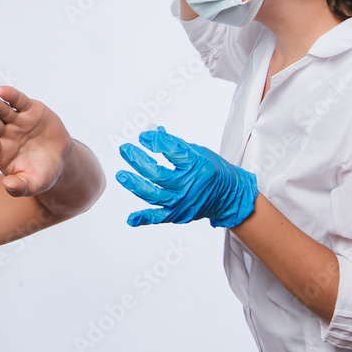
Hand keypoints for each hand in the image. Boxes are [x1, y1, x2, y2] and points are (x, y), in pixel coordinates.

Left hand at [0, 86, 72, 197]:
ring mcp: (16, 121)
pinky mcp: (29, 110)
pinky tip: (3, 91)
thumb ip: (20, 187)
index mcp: (0, 152)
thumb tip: (8, 186)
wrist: (62, 159)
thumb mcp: (34, 184)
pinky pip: (19, 101)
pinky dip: (11, 95)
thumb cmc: (43, 174)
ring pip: (2, 110)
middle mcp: (5, 135)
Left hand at [116, 126, 257, 227]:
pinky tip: (131, 219)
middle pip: (158, 174)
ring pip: (154, 195)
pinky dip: (144, 218)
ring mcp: (182, 202)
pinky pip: (159, 217)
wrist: (229, 196)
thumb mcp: (198, 152)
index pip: (172, 151)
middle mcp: (189, 185)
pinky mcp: (178, 214)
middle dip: (138, 161)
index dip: (156, 142)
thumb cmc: (214, 171)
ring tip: (121, 175)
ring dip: (135, 185)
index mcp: (196, 165)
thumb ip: (174, 145)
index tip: (143, 136)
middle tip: (125, 150)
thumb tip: (153, 133)